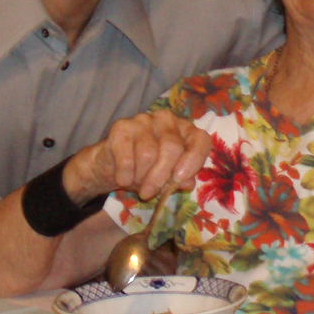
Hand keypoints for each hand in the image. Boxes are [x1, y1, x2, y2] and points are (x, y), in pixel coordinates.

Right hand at [64, 110, 212, 201]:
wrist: (112, 167)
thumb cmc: (147, 171)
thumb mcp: (167, 179)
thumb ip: (179, 179)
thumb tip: (187, 183)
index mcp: (185, 130)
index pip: (200, 139)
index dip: (194, 159)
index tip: (180, 180)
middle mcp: (167, 120)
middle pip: (172, 148)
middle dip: (161, 177)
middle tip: (149, 193)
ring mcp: (144, 120)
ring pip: (148, 153)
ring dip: (141, 177)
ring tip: (136, 184)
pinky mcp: (121, 126)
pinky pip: (127, 156)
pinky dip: (125, 174)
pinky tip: (123, 180)